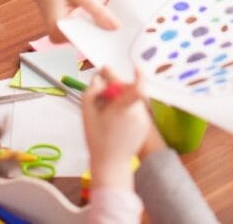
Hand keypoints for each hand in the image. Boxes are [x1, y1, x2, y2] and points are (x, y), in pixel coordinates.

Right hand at [14, 0, 118, 41]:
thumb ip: (97, 10)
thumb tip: (116, 27)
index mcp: (57, 30)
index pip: (87, 40)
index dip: (105, 37)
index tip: (123, 35)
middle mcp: (57, 38)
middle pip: (87, 40)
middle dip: (104, 33)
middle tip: (125, 29)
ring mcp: (60, 37)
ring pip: (86, 36)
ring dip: (99, 29)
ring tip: (116, 23)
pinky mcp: (65, 32)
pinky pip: (83, 32)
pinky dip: (93, 25)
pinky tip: (105, 20)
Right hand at [82, 67, 150, 190]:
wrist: (111, 164)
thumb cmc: (97, 140)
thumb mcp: (87, 114)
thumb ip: (91, 92)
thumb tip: (98, 79)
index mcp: (123, 108)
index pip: (138, 87)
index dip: (138, 76)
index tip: (136, 68)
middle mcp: (137, 112)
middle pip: (131, 91)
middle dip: (119, 87)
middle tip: (104, 90)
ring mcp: (143, 120)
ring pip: (134, 100)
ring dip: (123, 98)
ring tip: (108, 109)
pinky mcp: (145, 126)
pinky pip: (137, 110)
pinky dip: (128, 108)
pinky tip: (116, 118)